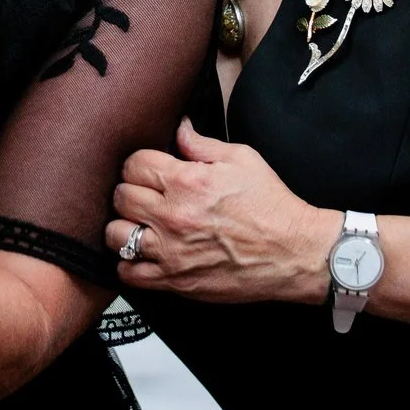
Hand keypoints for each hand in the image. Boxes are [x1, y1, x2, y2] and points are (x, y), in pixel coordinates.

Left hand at [105, 120, 341, 306]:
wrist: (294, 252)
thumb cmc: (272, 206)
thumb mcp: (241, 159)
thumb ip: (201, 144)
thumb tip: (179, 128)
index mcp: (187, 182)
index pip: (133, 165)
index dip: (139, 164)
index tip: (148, 171)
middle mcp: (173, 216)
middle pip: (120, 197)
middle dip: (130, 192)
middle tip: (144, 196)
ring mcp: (171, 251)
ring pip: (115, 235)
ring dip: (123, 227)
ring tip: (138, 225)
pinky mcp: (176, 280)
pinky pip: (129, 273)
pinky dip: (129, 264)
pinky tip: (142, 255)